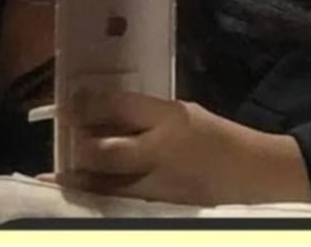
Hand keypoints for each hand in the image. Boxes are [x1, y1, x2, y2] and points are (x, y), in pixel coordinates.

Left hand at [40, 90, 310, 205]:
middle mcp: (160, 149)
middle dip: (81, 144)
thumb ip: (149, 116)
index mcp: (171, 118)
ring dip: (77, 177)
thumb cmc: (219, 139)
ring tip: (56, 175)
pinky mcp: (159, 208)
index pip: (119, 106)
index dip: (89, 104)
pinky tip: (77, 194)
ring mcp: (158, 183)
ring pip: (103, 183)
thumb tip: (106, 116)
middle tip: (68, 137)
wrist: (253, 175)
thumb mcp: (186, 115)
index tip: (72, 102)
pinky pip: (116, 204)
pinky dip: (93, 198)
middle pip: (104, 149)